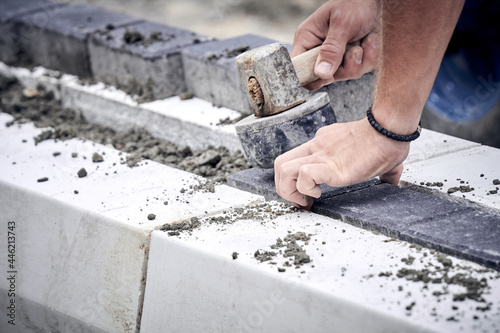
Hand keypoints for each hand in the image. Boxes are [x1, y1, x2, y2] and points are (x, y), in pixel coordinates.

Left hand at [274, 116, 409, 208]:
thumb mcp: (374, 153)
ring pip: (283, 169)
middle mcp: (317, 147)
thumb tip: (392, 179)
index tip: (309, 195)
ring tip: (305, 200)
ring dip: (289, 190)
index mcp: (324, 142)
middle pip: (280, 163)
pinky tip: (319, 194)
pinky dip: (305, 189)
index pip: (296, 159)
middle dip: (282, 186)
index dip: (296, 180)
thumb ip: (381, 168)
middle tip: (299, 201)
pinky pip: (303, 175)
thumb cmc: (386, 139)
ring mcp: (320, 155)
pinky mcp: (329, 166)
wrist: (390, 130)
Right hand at [292, 0, 378, 89]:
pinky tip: (370, 41)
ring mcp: (334, 56)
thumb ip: (331, 49)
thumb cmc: (354, 4)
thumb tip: (321, 74)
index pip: (298, 68)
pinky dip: (369, 58)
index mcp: (307, 39)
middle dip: (344, 68)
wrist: (374, 0)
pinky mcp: (348, 59)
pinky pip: (358, 70)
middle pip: (323, 77)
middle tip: (356, 50)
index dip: (311, 77)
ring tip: (367, 40)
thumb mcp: (342, 24)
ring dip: (361, 61)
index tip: (329, 75)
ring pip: (343, 75)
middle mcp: (317, 50)